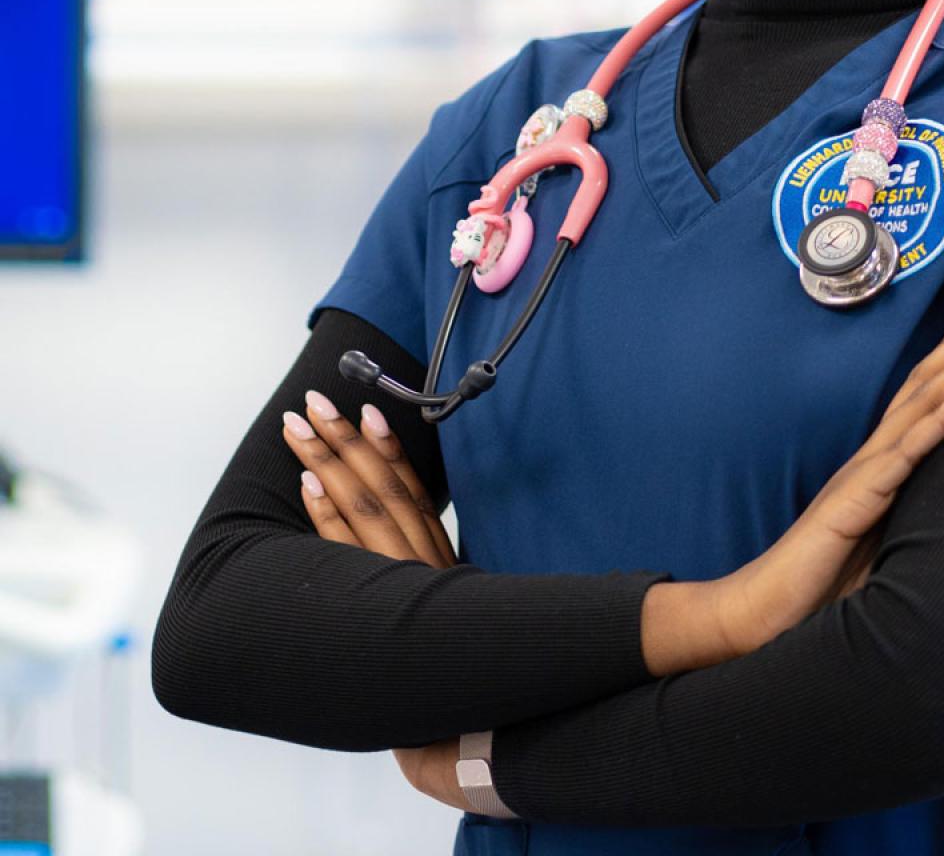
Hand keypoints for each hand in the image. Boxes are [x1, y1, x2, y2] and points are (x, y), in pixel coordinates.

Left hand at [280, 391, 460, 798]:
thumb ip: (432, 580)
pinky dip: (326, 516)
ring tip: (299, 427)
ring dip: (327, 462)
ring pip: (360, 508)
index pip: (408, 490)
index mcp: (436, 560)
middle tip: (313, 402)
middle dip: (342, 442)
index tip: (367, 411)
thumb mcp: (456, 611)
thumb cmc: (461, 666)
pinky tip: (307, 484)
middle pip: (378, 488)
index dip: (387, 448)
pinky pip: (347, 553)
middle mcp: (417, 562)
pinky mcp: (378, 603)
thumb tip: (409, 545)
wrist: (475, 712)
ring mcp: (397, 581)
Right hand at [713, 278, 943, 656]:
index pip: (932, 383)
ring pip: (930, 398)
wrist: (762, 616)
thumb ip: (922, 514)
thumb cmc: (823, 584)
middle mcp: (878, 450)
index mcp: (885, 457)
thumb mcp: (889, 542)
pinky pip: (909, 451)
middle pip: (937, 373)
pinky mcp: (859, 498)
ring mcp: (868, 469)